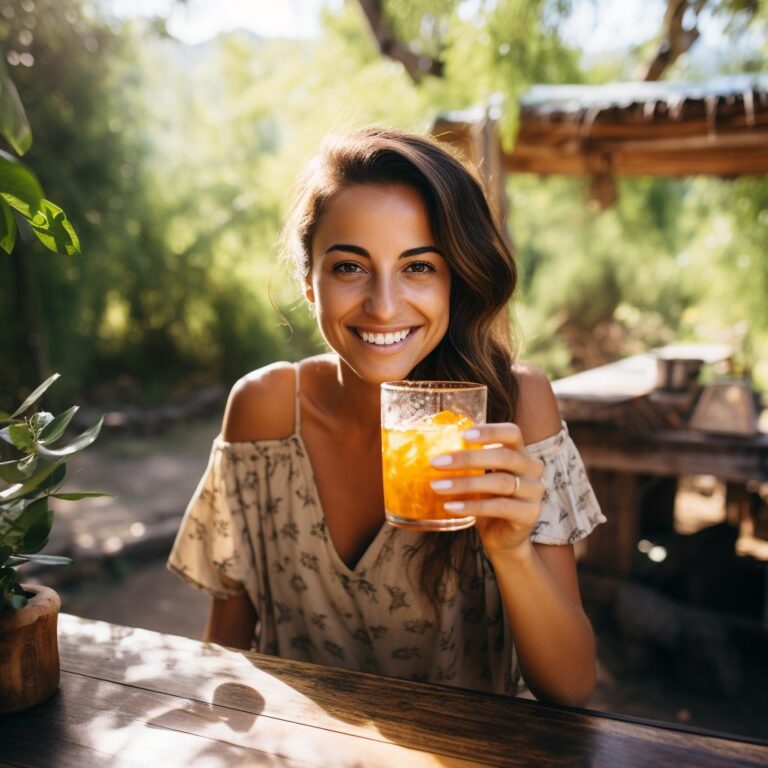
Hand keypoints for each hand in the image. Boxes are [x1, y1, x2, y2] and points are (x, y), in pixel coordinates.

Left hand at [430, 423, 544, 558]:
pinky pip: (499, 507)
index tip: (463, 434)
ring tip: (437, 486)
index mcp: (521, 453)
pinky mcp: (530, 515)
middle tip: (436, 462)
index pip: (512, 433)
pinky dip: (472, 506)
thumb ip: (469, 460)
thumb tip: (433, 447)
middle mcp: (532, 469)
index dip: (491, 431)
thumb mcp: (480, 476)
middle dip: (467, 458)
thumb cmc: (488, 499)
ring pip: (501, 482)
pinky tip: (450, 506)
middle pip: (504, 457)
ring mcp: (534, 492)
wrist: (502, 537)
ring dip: (465, 483)